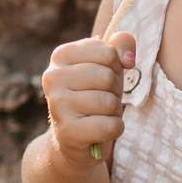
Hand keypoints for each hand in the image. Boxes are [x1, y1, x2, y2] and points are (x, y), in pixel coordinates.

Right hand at [40, 32, 132, 168]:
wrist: (75, 138)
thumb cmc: (94, 94)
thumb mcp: (109, 65)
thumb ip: (121, 44)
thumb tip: (128, 59)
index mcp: (61, 55)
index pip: (108, 52)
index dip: (115, 67)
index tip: (101, 78)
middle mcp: (53, 77)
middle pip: (107, 77)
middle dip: (114, 91)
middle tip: (101, 99)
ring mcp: (58, 105)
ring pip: (109, 102)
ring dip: (114, 111)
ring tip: (99, 114)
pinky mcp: (69, 131)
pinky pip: (111, 126)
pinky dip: (115, 129)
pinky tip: (100, 129)